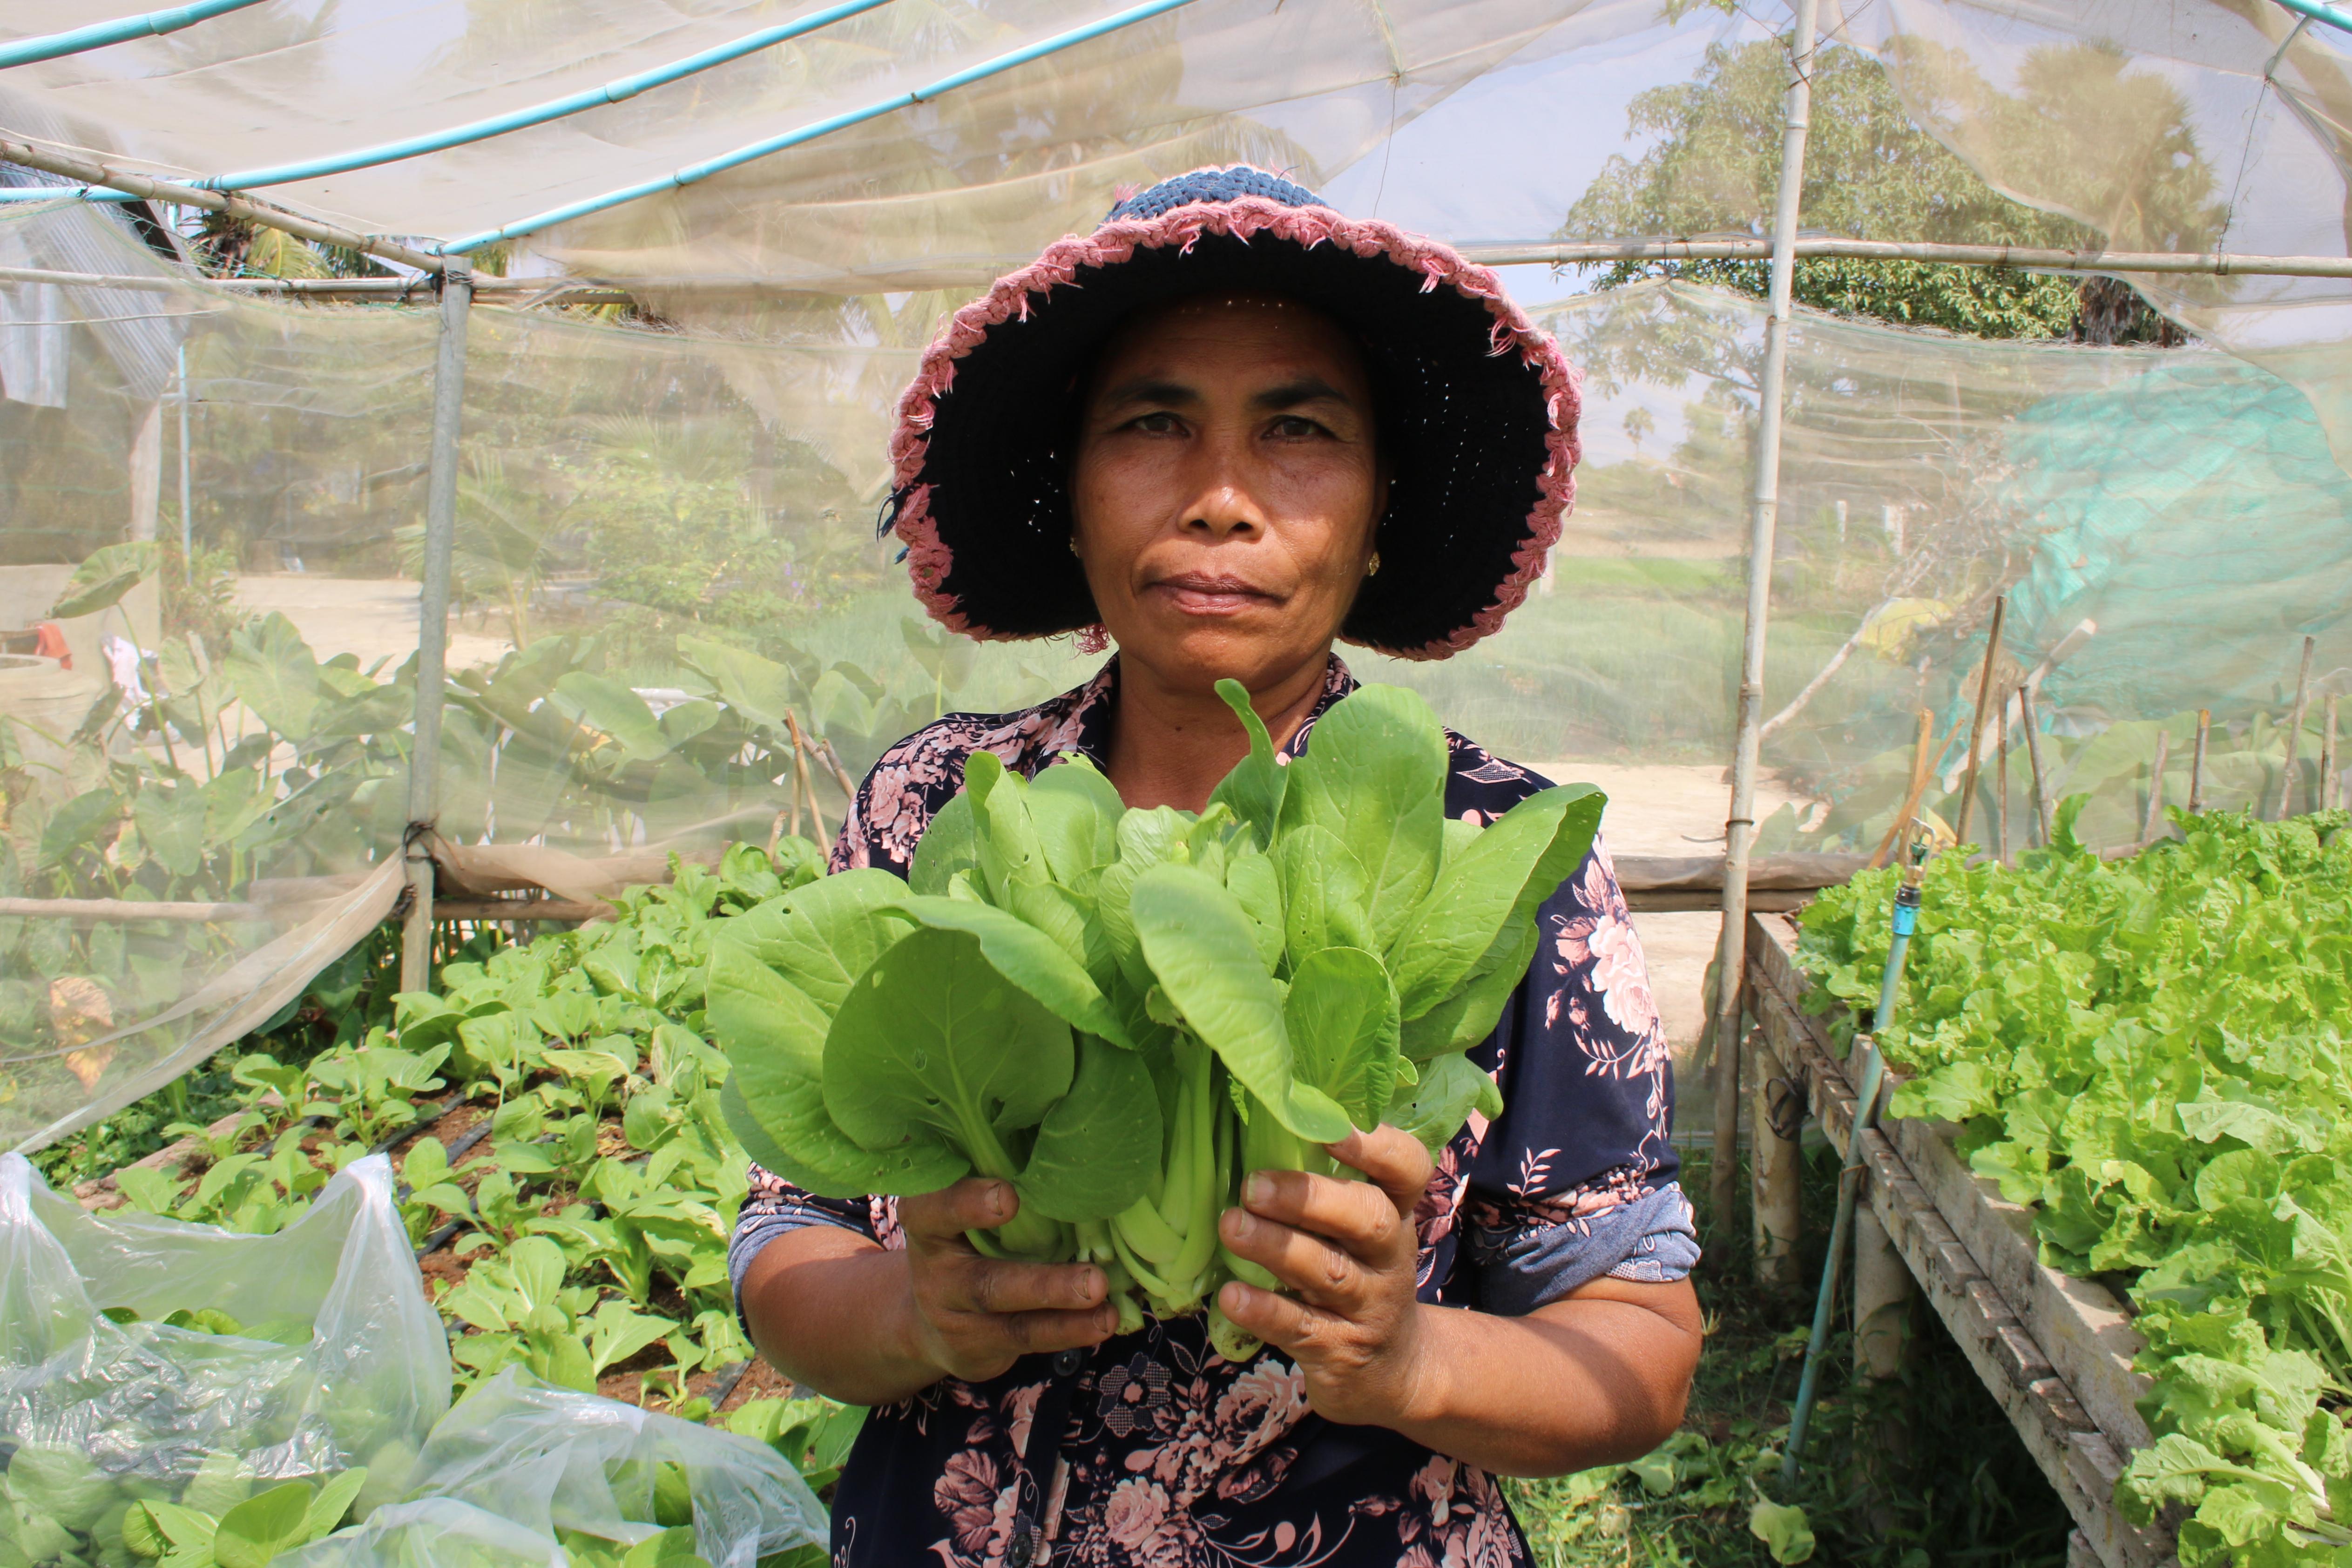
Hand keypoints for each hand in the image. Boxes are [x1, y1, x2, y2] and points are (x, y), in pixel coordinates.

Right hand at [897, 1178, 1118, 1384]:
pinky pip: (1027, 1338)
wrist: (928, 1320)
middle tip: (1094, 1280)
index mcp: (926, 1222)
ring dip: (1066, 1313)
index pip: (932, 1211)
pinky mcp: (979, 1347)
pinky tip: (1105, 1319)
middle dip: (1041, 1285)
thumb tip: (1068, 1141)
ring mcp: (957, 1317)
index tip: (1008, 1198)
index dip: (965, 1204)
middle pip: (983, 1282)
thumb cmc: (964, 1236)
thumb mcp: (961, 1207)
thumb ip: (994, 1178)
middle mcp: (936, 1273)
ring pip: (1014, 1320)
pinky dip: (1069, 1329)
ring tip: (1108, 1301)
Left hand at [1214, 1124, 1436, 1426]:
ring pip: (1327, 1272)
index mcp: (1394, 1213)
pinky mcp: (1339, 1350)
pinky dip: (1264, 1310)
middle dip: (1310, 1198)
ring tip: (1230, 1226)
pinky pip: (1300, 1327)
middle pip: (1366, 1219)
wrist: (1395, 1372)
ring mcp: (1367, 1306)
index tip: (1332, 1128)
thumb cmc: (1359, 1276)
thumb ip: (1328, 1187)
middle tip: (1254, 1185)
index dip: (1377, 1147)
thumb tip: (1262, 1122)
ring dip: (1276, 1247)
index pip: (1407, 1171)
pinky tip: (1231, 1295)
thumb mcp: (1358, 1232)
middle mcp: (1389, 1256)